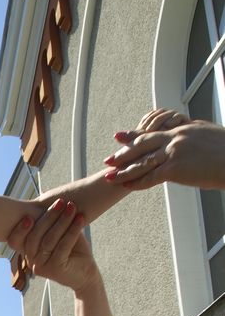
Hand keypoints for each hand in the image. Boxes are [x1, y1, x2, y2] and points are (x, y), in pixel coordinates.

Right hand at [7, 200, 100, 295]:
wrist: (86, 273)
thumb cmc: (72, 250)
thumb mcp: (58, 234)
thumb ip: (50, 222)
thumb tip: (45, 197)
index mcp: (28, 252)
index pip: (15, 241)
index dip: (19, 229)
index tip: (28, 215)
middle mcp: (31, 261)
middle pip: (35, 236)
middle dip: (48, 217)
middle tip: (60, 201)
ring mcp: (42, 267)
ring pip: (49, 240)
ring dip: (62, 221)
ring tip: (72, 207)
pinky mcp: (55, 269)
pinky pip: (63, 246)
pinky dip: (72, 230)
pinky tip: (81, 219)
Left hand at [104, 112, 224, 190]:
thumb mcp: (207, 136)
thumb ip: (192, 137)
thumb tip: (187, 142)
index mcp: (183, 128)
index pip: (153, 132)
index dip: (134, 135)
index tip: (120, 137)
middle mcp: (176, 137)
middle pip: (143, 145)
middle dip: (123, 153)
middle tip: (108, 159)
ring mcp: (174, 151)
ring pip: (143, 162)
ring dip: (124, 170)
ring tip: (109, 176)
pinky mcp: (176, 167)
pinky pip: (151, 177)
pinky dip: (137, 182)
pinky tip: (127, 186)